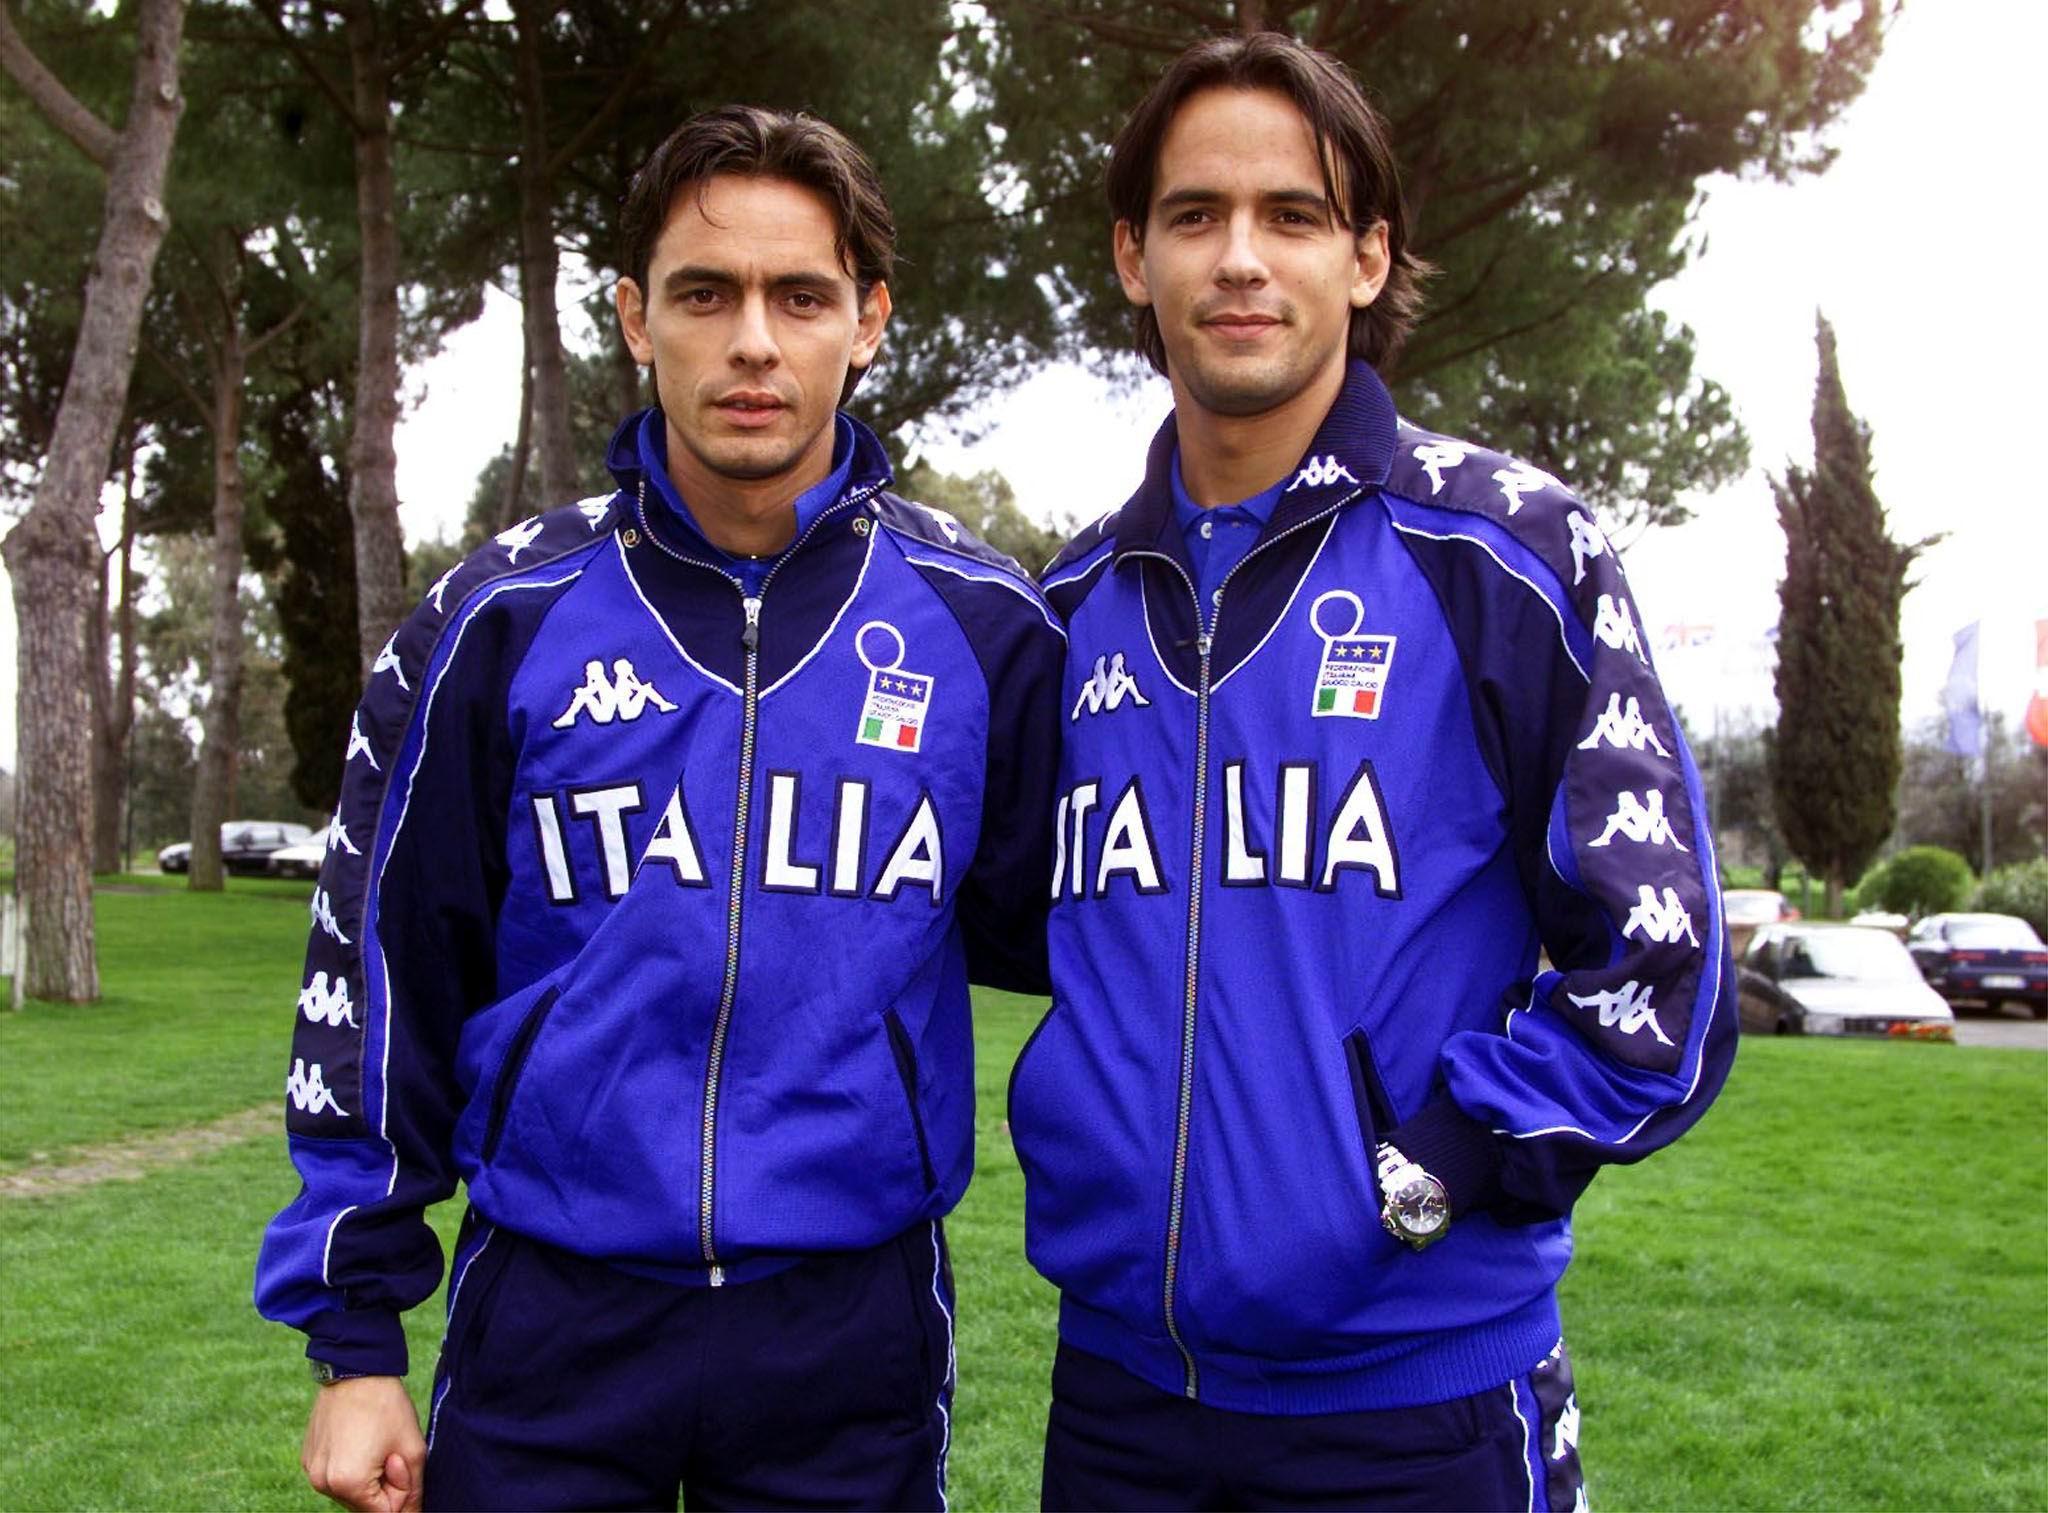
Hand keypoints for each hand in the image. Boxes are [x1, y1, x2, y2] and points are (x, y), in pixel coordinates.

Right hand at [301, 1375, 425, 1512]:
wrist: (355, 1370)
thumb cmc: (386, 1406)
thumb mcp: (412, 1448)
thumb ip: (412, 1490)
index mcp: (348, 1483)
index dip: (399, 1492)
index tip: (400, 1461)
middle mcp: (323, 1483)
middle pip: (363, 1506)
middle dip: (383, 1487)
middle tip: (389, 1450)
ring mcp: (311, 1472)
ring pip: (349, 1493)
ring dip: (366, 1479)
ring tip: (373, 1443)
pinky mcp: (307, 1459)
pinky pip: (334, 1477)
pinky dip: (350, 1468)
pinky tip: (358, 1441)